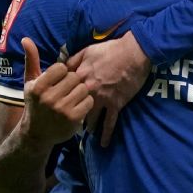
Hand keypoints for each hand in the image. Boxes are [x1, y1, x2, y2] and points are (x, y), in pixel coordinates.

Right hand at [18, 37, 92, 144]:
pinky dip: (85, 103)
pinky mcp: (73, 118)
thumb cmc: (35, 103)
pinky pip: (89, 101)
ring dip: (80, 92)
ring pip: (83, 89)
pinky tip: (76, 107)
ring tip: (71, 98)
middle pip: (74, 78)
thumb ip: (31, 60)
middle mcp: (49, 98)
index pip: (62, 68)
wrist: (36, 134)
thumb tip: (26, 39)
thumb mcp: (31, 82)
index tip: (58, 81)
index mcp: (38, 87)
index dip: (62, 73)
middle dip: (72, 82)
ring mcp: (62, 109)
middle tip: (67, 90)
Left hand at [66, 31, 150, 145]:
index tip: (59, 105)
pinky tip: (103, 143)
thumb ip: (73, 60)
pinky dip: (106, 134)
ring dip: (88, 126)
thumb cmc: (111, 49)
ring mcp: (102, 99)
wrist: (133, 53)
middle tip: (69, 123)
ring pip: (91, 117)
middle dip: (72, 115)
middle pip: (75, 107)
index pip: (65, 91)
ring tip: (86, 133)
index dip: (62, 98)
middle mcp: (88, 90)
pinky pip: (109, 123)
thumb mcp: (87, 50)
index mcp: (79, 76)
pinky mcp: (116, 104)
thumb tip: (61, 66)